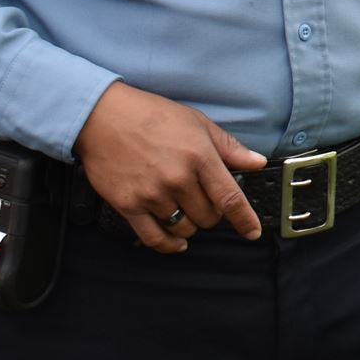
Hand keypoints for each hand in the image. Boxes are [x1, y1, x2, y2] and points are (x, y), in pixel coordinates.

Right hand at [72, 80, 266, 252]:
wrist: (102, 116)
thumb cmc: (151, 115)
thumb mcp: (197, 122)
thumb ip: (229, 147)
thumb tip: (257, 162)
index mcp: (199, 156)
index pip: (229, 198)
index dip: (245, 220)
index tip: (252, 232)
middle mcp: (177, 179)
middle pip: (207, 217)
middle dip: (211, 214)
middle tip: (203, 200)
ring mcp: (152, 194)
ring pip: (184, 228)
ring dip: (190, 224)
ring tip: (185, 209)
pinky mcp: (128, 205)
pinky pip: (154, 237)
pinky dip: (169, 244)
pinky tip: (176, 241)